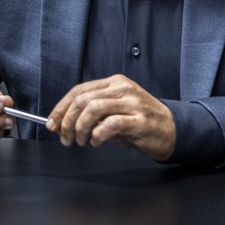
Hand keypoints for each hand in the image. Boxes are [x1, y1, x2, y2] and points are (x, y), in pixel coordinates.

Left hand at [46, 75, 175, 160]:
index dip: (61, 108)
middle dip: (67, 121)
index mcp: (115, 83)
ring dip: (80, 129)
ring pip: (93, 109)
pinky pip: (110, 124)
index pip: (79, 90)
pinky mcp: (139, 120)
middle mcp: (122, 89)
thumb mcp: (116, 111)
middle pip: (82, 100)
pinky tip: (97, 142)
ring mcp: (131, 103)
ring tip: (82, 141)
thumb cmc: (141, 122)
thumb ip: (93, 112)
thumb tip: (65, 122)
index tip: (52, 123)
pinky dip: (97, 135)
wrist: (171, 129)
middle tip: (65, 138)